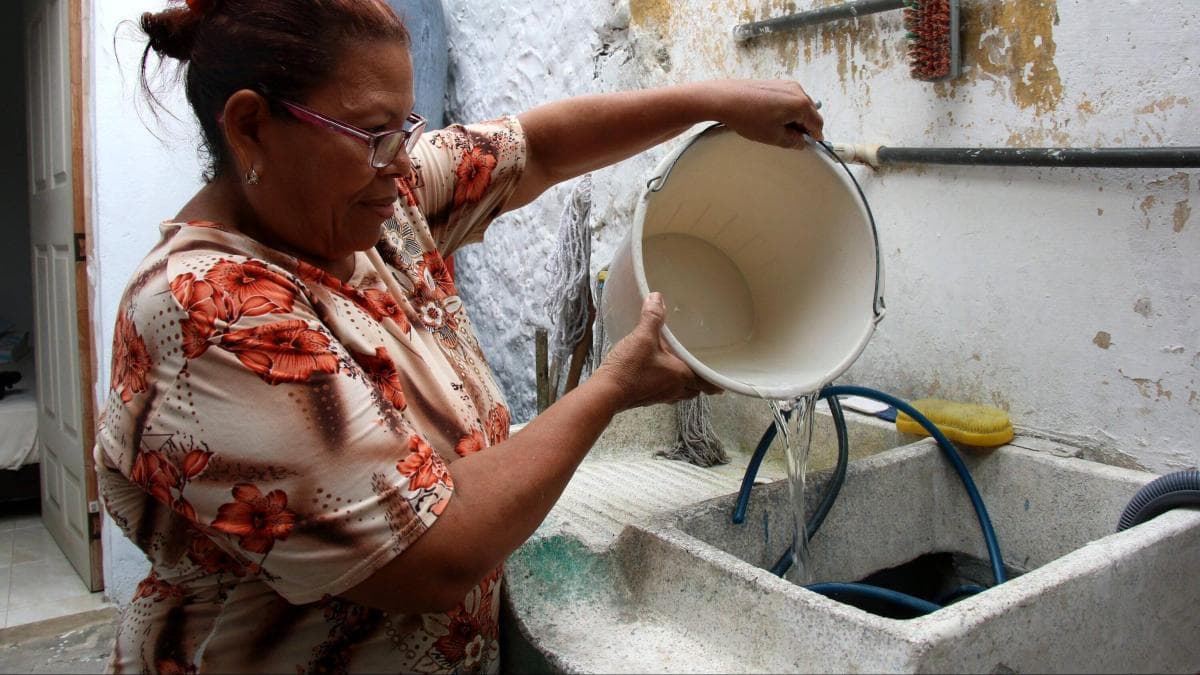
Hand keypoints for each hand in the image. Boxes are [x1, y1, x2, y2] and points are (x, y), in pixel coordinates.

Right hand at [595, 292, 722, 411]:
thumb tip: (657, 297)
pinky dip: (666, 385)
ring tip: (682, 370)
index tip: (723, 382)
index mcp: (681, 376)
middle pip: (694, 390)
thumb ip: (652, 317)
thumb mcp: (642, 337)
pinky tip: (657, 373)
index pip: (707, 384)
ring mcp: (659, 396)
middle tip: (702, 371)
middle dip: (699, 383)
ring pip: (679, 393)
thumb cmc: (629, 369)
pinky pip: (663, 393)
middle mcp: (674, 390)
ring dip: (683, 384)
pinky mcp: (645, 398)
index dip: (716, 383)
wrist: (605, 393)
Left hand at [701, 79, 823, 147]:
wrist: (725, 99)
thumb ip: (792, 141)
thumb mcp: (773, 136)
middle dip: (805, 126)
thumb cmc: (748, 117)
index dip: (815, 136)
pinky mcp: (775, 83)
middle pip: (810, 112)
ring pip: (799, 104)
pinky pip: (788, 98)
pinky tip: (772, 117)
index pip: (817, 123)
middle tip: (793, 139)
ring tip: (779, 128)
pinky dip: (786, 109)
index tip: (810, 143)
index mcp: (801, 104)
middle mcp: (797, 90)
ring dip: (795, 117)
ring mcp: (786, 84)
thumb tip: (801, 142)